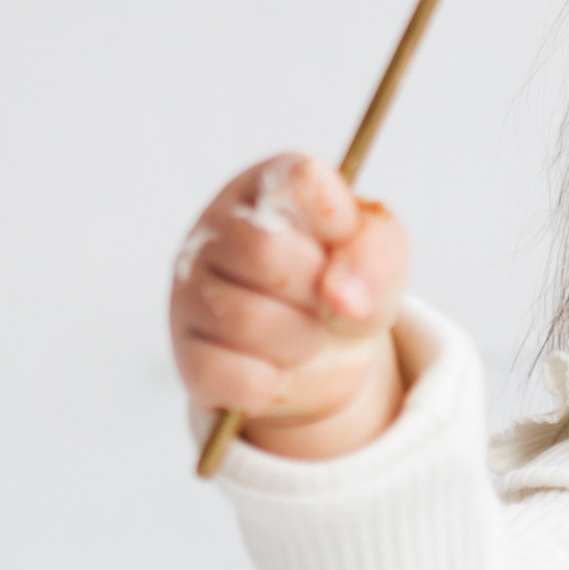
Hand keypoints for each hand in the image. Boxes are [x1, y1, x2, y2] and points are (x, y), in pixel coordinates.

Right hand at [169, 155, 409, 459]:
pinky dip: (280, 385)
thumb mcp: (380, 256)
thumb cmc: (346, 283)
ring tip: (312, 338)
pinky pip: (238, 378)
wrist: (322, 351)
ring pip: (247, 320)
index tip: (343, 243)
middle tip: (329, 301)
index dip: (339, 226)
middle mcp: (216, 230)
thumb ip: (377, 256)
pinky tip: (284, 369)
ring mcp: (190, 292)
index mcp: (269, 186)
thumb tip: (343, 299)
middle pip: (265, 251)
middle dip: (319, 291)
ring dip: (305, 343)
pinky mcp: (187, 356)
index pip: (301, 184)